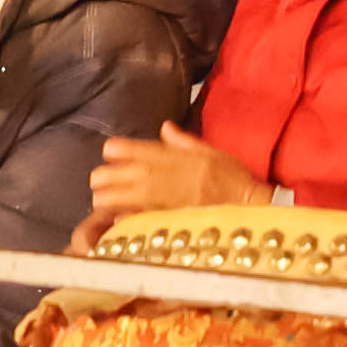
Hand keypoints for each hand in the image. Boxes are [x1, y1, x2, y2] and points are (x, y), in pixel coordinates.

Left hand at [87, 126, 268, 218]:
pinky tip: (115, 218)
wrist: (251, 205)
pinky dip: (129, 217)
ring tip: (99, 200)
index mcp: (180, 157)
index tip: (108, 150)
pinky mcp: (173, 219)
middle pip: (131, 173)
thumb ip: (185, 141)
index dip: (121, 149)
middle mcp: (173, 176)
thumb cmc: (232, 177)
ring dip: (112, 197)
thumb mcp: (212, 152)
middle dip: (109, 176)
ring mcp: (172, 199)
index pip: (143, 149)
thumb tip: (164, 127)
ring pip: (133, 196)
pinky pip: (145, 218)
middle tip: (96, 180)